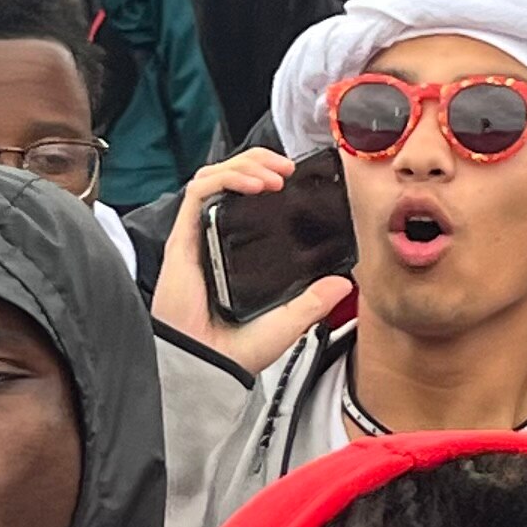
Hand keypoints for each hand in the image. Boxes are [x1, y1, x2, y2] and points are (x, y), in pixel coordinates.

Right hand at [154, 149, 348, 374]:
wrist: (207, 366)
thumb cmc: (235, 350)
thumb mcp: (289, 321)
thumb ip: (314, 301)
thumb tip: (342, 282)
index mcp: (236, 254)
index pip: (245, 199)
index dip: (266, 177)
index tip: (295, 179)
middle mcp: (215, 239)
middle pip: (229, 179)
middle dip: (258, 160)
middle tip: (287, 167)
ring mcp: (198, 237)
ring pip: (212, 177)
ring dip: (245, 165)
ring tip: (274, 175)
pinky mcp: (183, 239)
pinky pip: (198, 193)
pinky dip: (227, 178)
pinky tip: (254, 184)